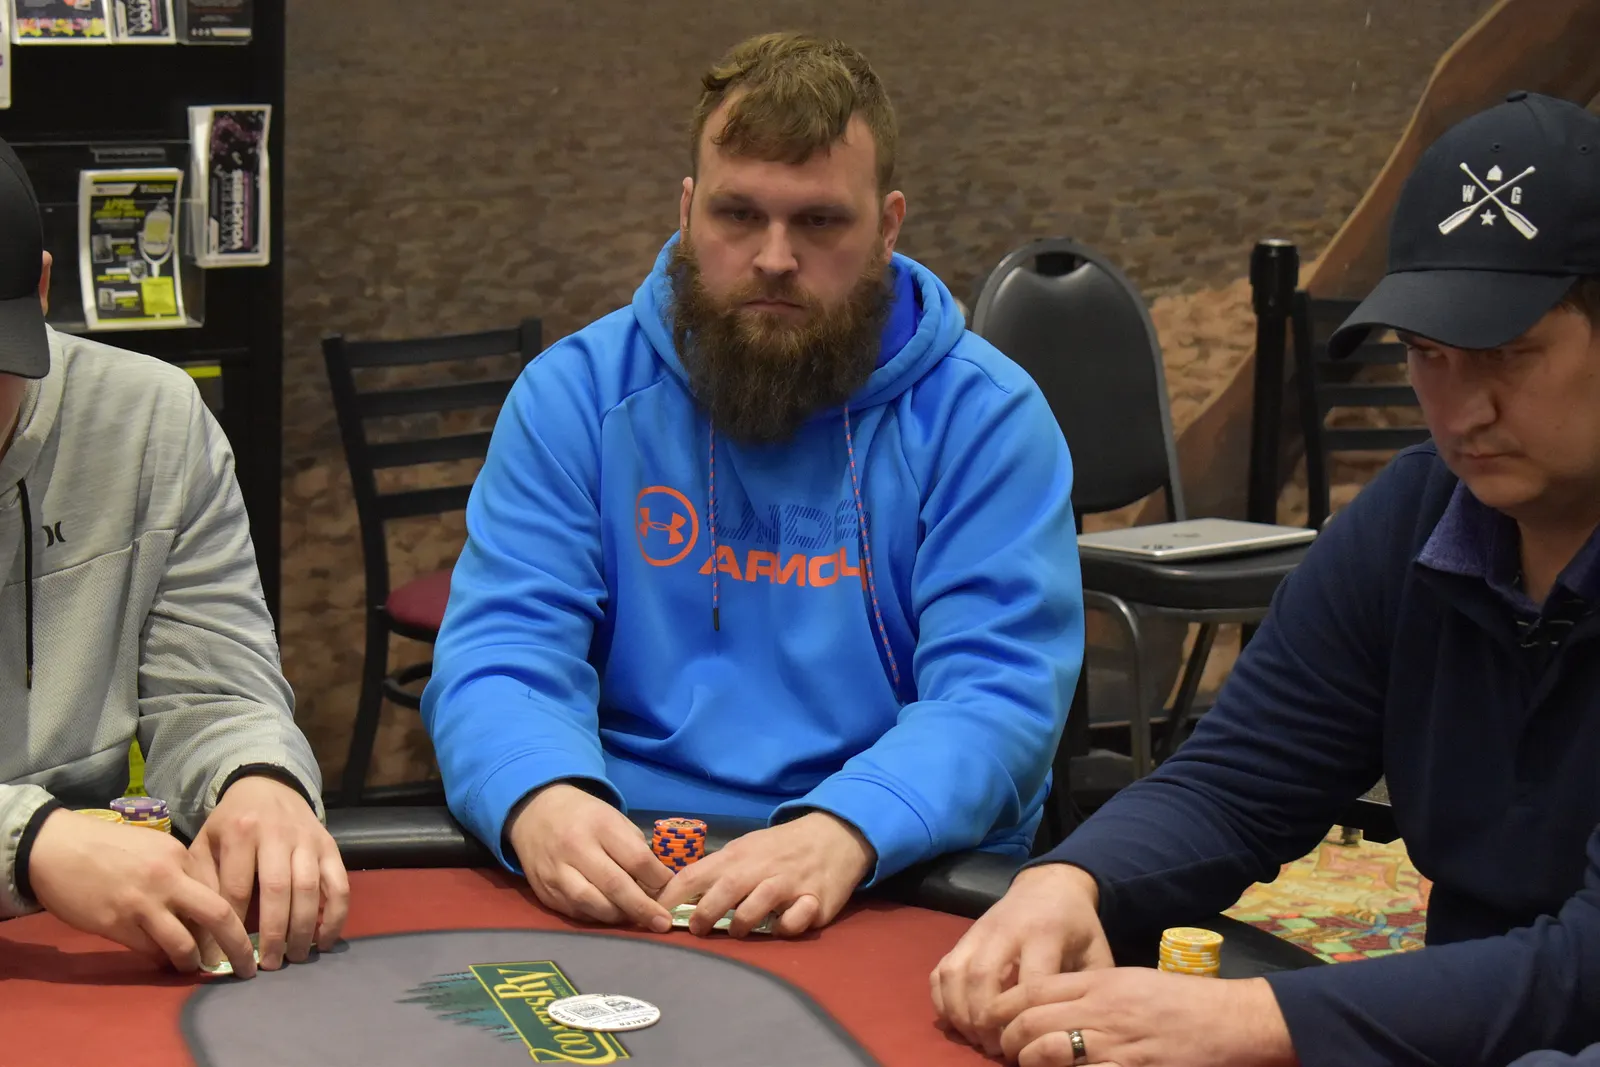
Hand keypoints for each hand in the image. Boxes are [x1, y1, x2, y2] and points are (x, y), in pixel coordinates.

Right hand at [28, 808, 257, 976]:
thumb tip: (200, 907)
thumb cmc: (106, 846)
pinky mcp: (117, 925)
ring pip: (185, 944)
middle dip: (237, 946)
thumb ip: (178, 872)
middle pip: (218, 916)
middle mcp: (168, 878)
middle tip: (246, 966)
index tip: (245, 933)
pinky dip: (163, 961)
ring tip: (199, 969)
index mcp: (180, 855)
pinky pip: (151, 952)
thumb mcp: (153, 848)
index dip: (235, 916)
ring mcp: (142, 904)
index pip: (221, 889)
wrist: (56, 847)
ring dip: (196, 962)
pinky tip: (167, 964)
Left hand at [189, 775, 348, 970]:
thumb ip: (204, 882)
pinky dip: (337, 914)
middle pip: (277, 890)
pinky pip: (340, 883)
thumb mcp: (205, 844)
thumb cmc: (231, 824)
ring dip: (304, 928)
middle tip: (269, 965)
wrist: (266, 786)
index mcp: (240, 832)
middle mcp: (277, 834)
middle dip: (274, 934)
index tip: (223, 960)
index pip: (235, 889)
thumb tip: (203, 934)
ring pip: (310, 888)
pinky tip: (326, 939)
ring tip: (295, 957)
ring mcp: (307, 839)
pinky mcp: (330, 845)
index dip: (229, 929)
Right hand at [506, 783, 673, 931]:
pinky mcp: (545, 891)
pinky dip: (596, 917)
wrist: (536, 813)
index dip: (657, 879)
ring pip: (592, 904)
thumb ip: (635, 849)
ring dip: (618, 917)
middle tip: (662, 923)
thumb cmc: (586, 817)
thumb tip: (657, 886)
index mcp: (600, 826)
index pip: (636, 859)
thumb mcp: (614, 819)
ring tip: (635, 920)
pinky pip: (575, 911)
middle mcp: (576, 848)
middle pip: (615, 885)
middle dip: (642, 908)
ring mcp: (557, 871)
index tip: (671, 890)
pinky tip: (610, 915)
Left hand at [655, 811, 874, 937]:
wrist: (835, 835)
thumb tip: (679, 895)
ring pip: (758, 905)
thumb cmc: (781, 847)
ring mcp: (789, 883)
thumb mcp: (747, 849)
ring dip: (742, 923)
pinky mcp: (815, 900)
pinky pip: (795, 921)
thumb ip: (719, 870)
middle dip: (705, 913)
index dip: (671, 896)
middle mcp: (762, 867)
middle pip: (725, 889)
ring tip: (737, 931)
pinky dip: (785, 927)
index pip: (695, 873)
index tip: (653, 915)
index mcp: (739, 854)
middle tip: (696, 931)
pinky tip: (782, 926)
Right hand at [931, 863, 1111, 1054]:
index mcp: (1045, 934)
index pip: (1029, 983)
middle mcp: (1006, 930)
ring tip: (978, 1038)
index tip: (1030, 1043)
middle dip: (986, 1021)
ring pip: (955, 975)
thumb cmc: (1076, 927)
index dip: (1025, 1019)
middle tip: (997, 1048)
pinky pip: (941, 971)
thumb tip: (1083, 1032)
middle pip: (983, 978)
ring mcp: (978, 932)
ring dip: (961, 1014)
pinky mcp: (962, 937)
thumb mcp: (1096, 952)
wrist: (1049, 886)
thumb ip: (1091, 989)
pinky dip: (943, 1000)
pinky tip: (959, 1022)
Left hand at [995, 969, 1297, 1066]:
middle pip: (1034, 1020)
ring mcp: (1117, 1042)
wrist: (1229, 1018)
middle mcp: (1102, 1009)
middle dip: (1009, 1038)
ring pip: (1052, 1050)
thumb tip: (1047, 1004)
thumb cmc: (1178, 999)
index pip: (1034, 990)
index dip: (1004, 1006)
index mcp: (1100, 982)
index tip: (991, 1019)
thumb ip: (1089, 990)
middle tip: (1003, 1048)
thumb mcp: (1129, 981)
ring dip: (1030, 1060)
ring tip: (1025, 1064)